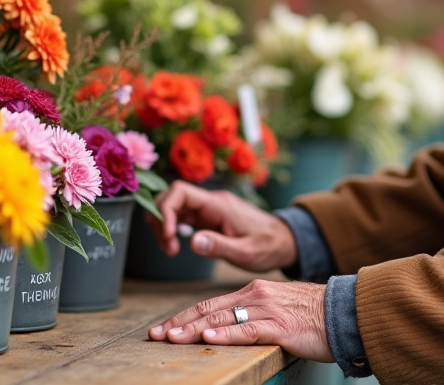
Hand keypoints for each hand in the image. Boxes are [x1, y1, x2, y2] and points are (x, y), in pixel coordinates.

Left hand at [147, 279, 333, 362]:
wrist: (342, 312)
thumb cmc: (311, 315)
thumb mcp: (277, 308)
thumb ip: (253, 314)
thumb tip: (228, 327)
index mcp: (254, 291)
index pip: (210, 304)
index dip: (184, 316)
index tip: (164, 328)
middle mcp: (256, 295)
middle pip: (209, 309)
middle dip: (179, 323)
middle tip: (155, 335)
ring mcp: (267, 309)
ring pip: (222, 319)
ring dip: (193, 329)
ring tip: (171, 338)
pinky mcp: (279, 326)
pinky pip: (246, 330)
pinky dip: (225, 334)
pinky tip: (208, 336)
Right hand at [151, 180, 297, 271]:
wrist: (284, 241)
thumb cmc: (267, 247)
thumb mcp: (245, 252)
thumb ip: (218, 246)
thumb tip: (191, 241)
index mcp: (219, 204)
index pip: (180, 191)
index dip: (165, 210)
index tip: (167, 237)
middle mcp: (211, 201)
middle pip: (171, 197)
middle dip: (160, 219)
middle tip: (168, 248)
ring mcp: (209, 207)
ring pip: (173, 206)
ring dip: (163, 225)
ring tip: (171, 250)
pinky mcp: (208, 216)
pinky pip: (181, 215)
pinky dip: (171, 228)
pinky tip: (175, 246)